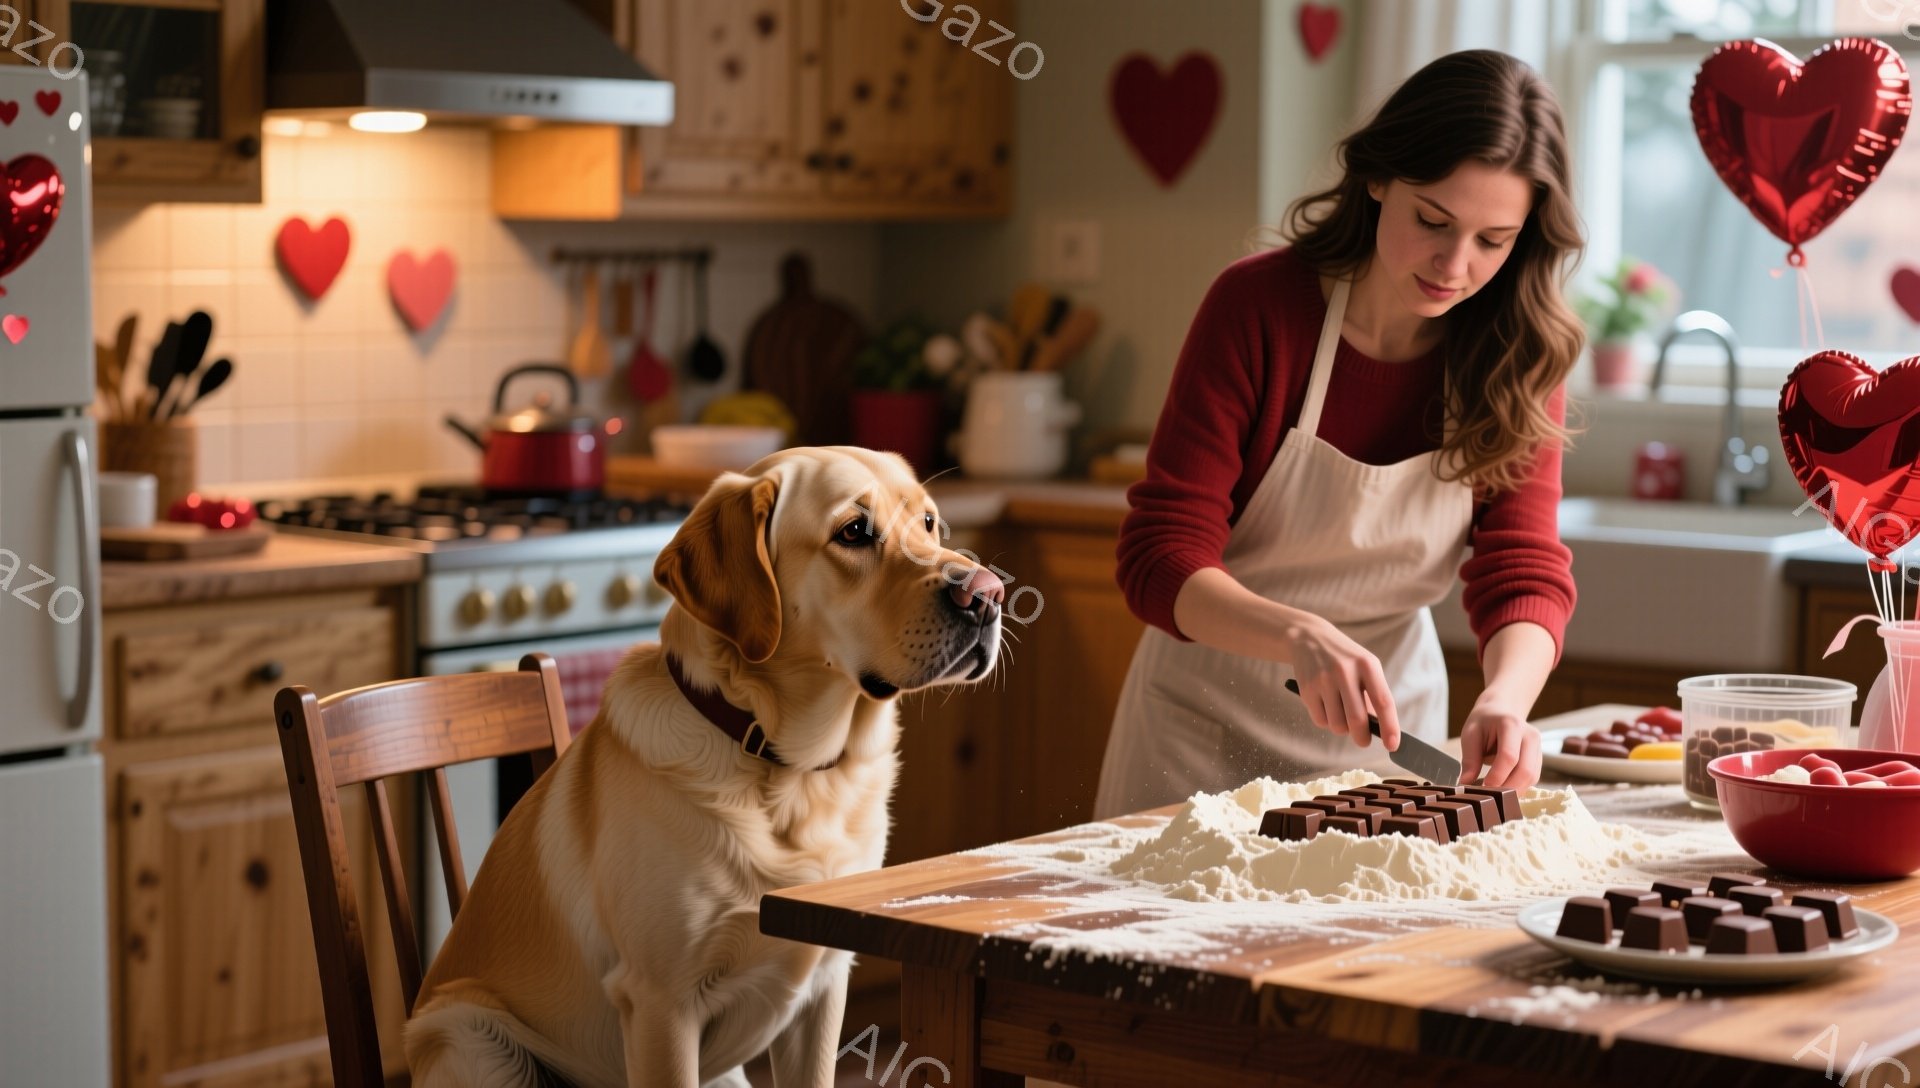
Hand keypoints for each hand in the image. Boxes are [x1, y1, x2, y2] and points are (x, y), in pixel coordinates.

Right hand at [1281, 615, 1399, 749]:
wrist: (1309, 637)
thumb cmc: (1345, 659)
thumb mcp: (1364, 667)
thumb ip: (1373, 694)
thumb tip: (1381, 729)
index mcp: (1367, 665)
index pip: (1383, 702)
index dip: (1390, 727)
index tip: (1393, 746)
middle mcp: (1345, 671)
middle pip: (1357, 719)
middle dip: (1362, 737)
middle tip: (1363, 741)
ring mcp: (1323, 680)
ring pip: (1337, 724)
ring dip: (1342, 729)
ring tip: (1341, 716)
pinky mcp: (1306, 688)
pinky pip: (1320, 720)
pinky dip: (1326, 721)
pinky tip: (1327, 707)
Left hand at [1458, 700, 1541, 789]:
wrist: (1501, 710)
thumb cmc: (1484, 721)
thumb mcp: (1470, 734)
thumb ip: (1469, 759)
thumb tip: (1465, 784)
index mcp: (1511, 725)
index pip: (1509, 756)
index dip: (1497, 776)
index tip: (1483, 788)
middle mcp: (1530, 736)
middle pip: (1525, 770)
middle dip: (1507, 788)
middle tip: (1488, 797)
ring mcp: (1538, 747)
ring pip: (1531, 777)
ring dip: (1513, 790)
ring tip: (1494, 793)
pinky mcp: (1539, 758)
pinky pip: (1532, 778)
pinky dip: (1518, 787)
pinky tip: (1503, 788)